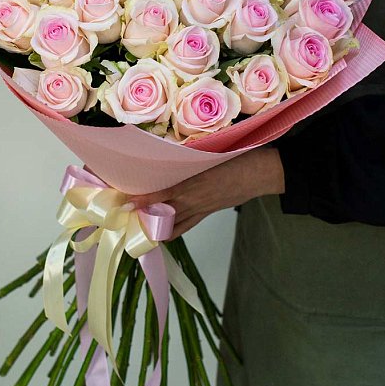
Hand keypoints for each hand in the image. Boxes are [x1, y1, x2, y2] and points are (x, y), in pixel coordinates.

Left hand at [127, 147, 284, 239]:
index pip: (162, 194)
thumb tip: (166, 155)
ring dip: (154, 224)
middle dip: (142, 214)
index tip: (125, 200)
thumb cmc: (238, 157)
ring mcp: (201, 208)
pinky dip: (172, 231)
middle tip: (124, 213)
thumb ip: (188, 157)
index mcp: (194, 182)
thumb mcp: (211, 152)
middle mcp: (194, 199)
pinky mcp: (208, 212)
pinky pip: (187, 226)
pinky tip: (162, 233)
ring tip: (136, 223)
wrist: (261, 172)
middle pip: (162, 211)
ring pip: (173, 223)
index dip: (143, 199)